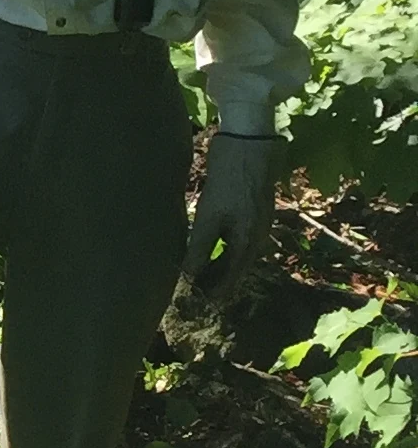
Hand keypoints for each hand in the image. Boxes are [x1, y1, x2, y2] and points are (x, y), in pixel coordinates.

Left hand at [186, 131, 279, 294]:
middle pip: (235, 270)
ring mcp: (258, 223)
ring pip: (236, 254)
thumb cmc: (228, 180)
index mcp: (248, 243)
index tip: (194, 304)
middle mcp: (257, 238)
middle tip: (190, 293)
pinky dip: (221, 249)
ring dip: (217, 265)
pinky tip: (206, 246)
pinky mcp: (253, 210)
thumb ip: (199, 248)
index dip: (212, 294)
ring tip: (195, 274)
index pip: (230, 281)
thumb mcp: (209, 216)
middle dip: (214, 282)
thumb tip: (188, 278)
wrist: (249, 143)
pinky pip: (237, 240)